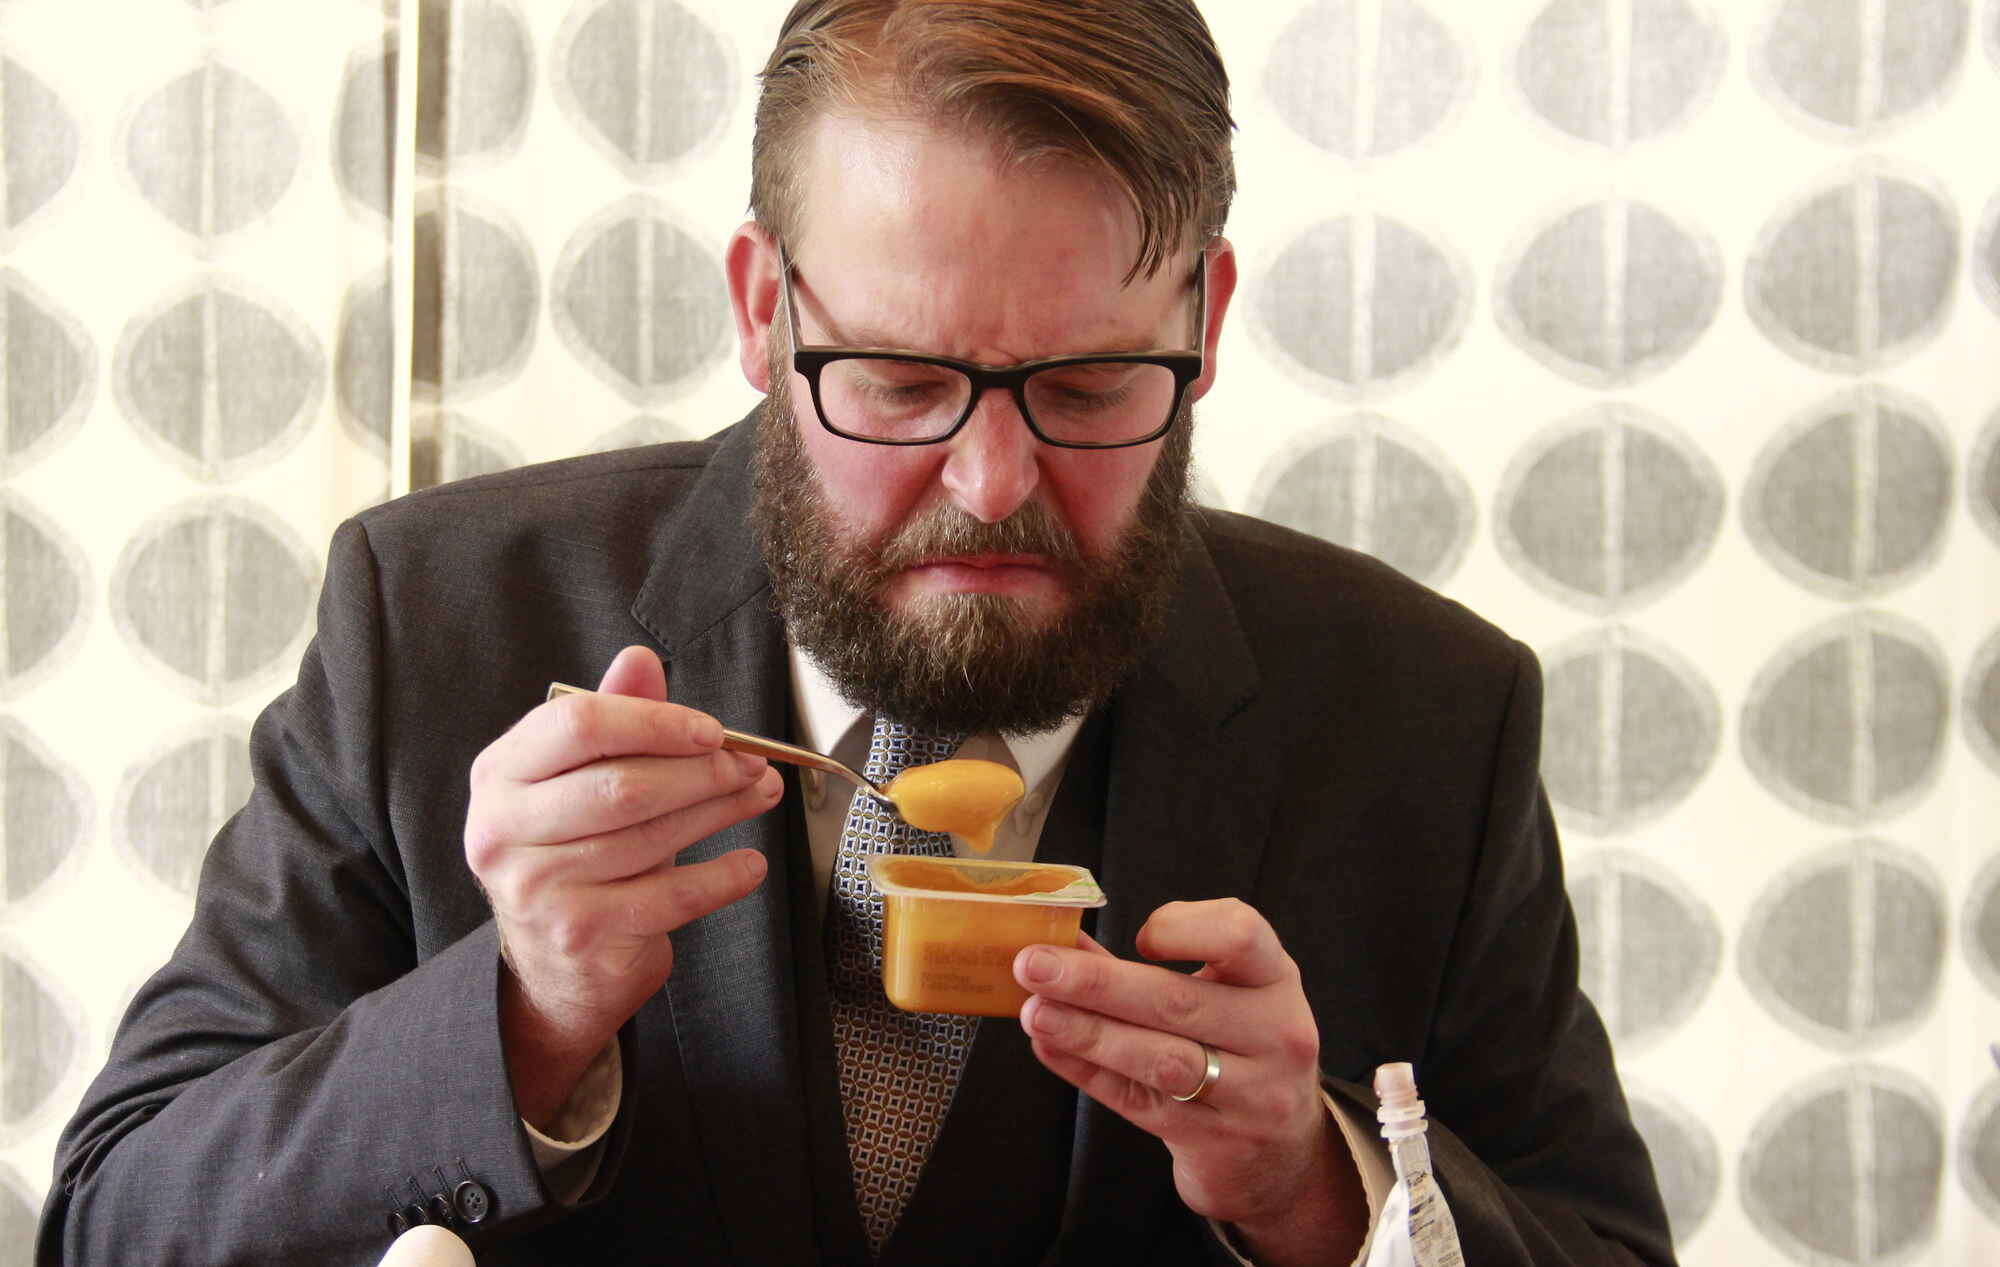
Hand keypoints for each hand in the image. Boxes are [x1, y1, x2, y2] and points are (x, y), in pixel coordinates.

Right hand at [465, 645, 781, 1125]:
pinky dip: (721, 877)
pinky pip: (670, 896)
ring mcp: (537, 888)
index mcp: (500, 774)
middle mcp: (503, 830)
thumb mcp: (579, 780)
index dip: (655, 721)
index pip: (579, 725)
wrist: (550, 964)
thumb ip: (612, 718)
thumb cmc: (573, 853)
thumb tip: (639, 658)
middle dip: (701, 770)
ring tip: (759, 794)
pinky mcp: (579, 933)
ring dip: (720, 811)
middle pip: (621, 784)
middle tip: (751, 763)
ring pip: (651, 837)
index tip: (712, 729)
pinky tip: (749, 863)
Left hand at [1013, 900, 1364, 1265]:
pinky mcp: (1214, 1141)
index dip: (1186, 928)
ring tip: (1036, 1012)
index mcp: (1274, 979)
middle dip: (1097, 982)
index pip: (1241, 936)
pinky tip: (1051, 1048)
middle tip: (1034, 965)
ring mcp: (1250, 1096)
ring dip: (1088, 1032)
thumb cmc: (1239, 1045)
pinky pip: (1139, 1102)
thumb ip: (1148, 964)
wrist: (1281, 1147)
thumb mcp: (1223, 993)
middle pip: (1180, 1001)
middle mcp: (1274, 1035)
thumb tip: (1061, 937)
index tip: (1140, 935)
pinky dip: (1089, 1072)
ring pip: (1159, 1059)